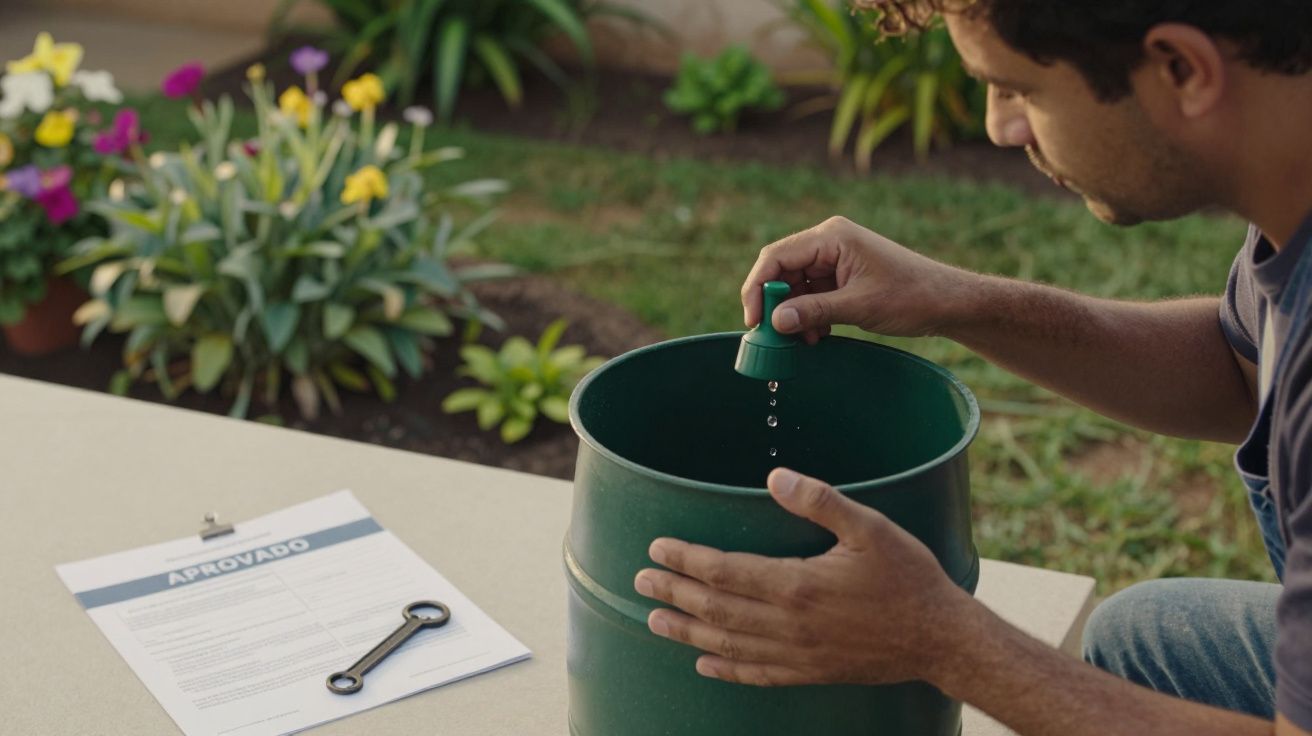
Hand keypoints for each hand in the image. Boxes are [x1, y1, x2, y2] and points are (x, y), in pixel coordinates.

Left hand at [634, 467, 975, 687]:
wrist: (941, 639)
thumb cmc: (908, 578)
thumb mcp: (870, 528)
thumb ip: (820, 501)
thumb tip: (776, 477)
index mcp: (796, 585)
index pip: (724, 572)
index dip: (686, 559)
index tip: (656, 548)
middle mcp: (788, 625)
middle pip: (715, 609)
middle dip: (674, 592)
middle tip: (639, 580)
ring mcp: (797, 654)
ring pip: (727, 644)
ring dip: (687, 631)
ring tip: (654, 619)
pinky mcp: (810, 672)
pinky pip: (757, 674)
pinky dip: (725, 669)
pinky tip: (704, 663)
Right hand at [741, 216, 975, 343]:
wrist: (948, 302)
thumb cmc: (912, 295)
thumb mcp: (860, 306)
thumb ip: (815, 311)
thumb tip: (775, 322)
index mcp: (831, 237)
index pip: (776, 257)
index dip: (758, 289)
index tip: (754, 321)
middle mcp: (829, 242)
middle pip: (781, 271)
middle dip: (775, 305)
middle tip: (773, 337)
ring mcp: (835, 259)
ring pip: (795, 286)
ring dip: (793, 315)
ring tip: (803, 341)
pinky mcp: (842, 277)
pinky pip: (811, 295)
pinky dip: (808, 316)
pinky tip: (817, 336)